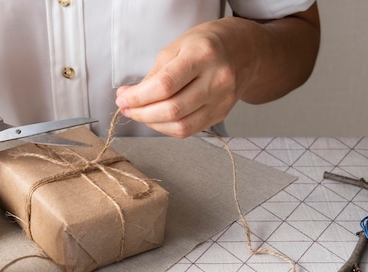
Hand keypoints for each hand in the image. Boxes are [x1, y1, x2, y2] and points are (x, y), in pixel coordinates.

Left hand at [115, 20, 252, 137]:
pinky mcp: (221, 114)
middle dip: (141, 113)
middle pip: (172, 109)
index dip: (138, 97)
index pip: (165, 85)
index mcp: (203, 55)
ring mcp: (222, 100)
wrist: (245, 51)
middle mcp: (216, 79)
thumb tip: (131, 97)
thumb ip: (154, 74)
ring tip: (139, 114)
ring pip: (180, 126)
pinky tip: (157, 119)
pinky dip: (167, 128)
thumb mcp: (177, 46)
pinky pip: (189, 130)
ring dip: (152, 124)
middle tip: (126, 108)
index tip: (122, 98)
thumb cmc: (207, 44)